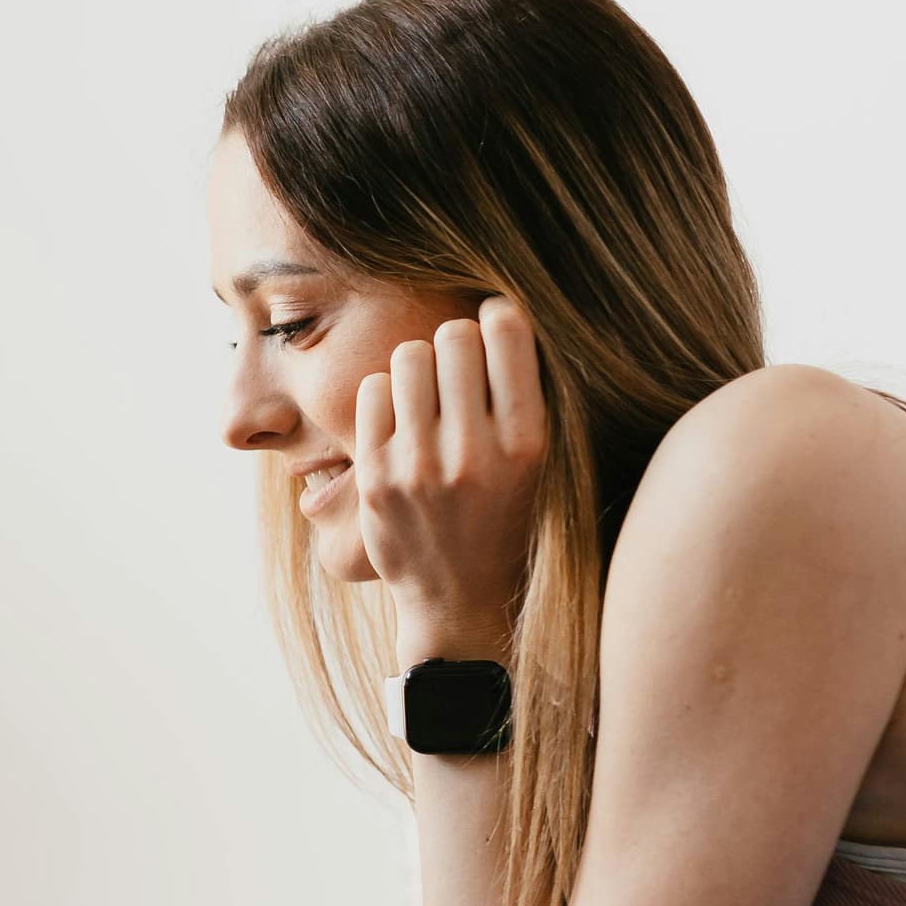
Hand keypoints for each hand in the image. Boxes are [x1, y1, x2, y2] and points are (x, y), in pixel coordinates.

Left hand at [355, 294, 547, 662]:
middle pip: (454, 334)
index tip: (493, 326)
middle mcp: (475, 452)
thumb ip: (516, 393)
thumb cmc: (501, 514)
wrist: (459, 597)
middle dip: (455, 344)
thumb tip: (493, 308)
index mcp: (527, 442)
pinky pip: (372, 390)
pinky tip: (400, 422)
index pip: (507, 331)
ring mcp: (421, 466)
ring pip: (408, 355)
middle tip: (457, 371)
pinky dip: (385, 396)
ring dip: (417, 366)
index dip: (497, 316)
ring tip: (427, 397)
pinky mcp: (377, 477)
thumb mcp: (533, 460)